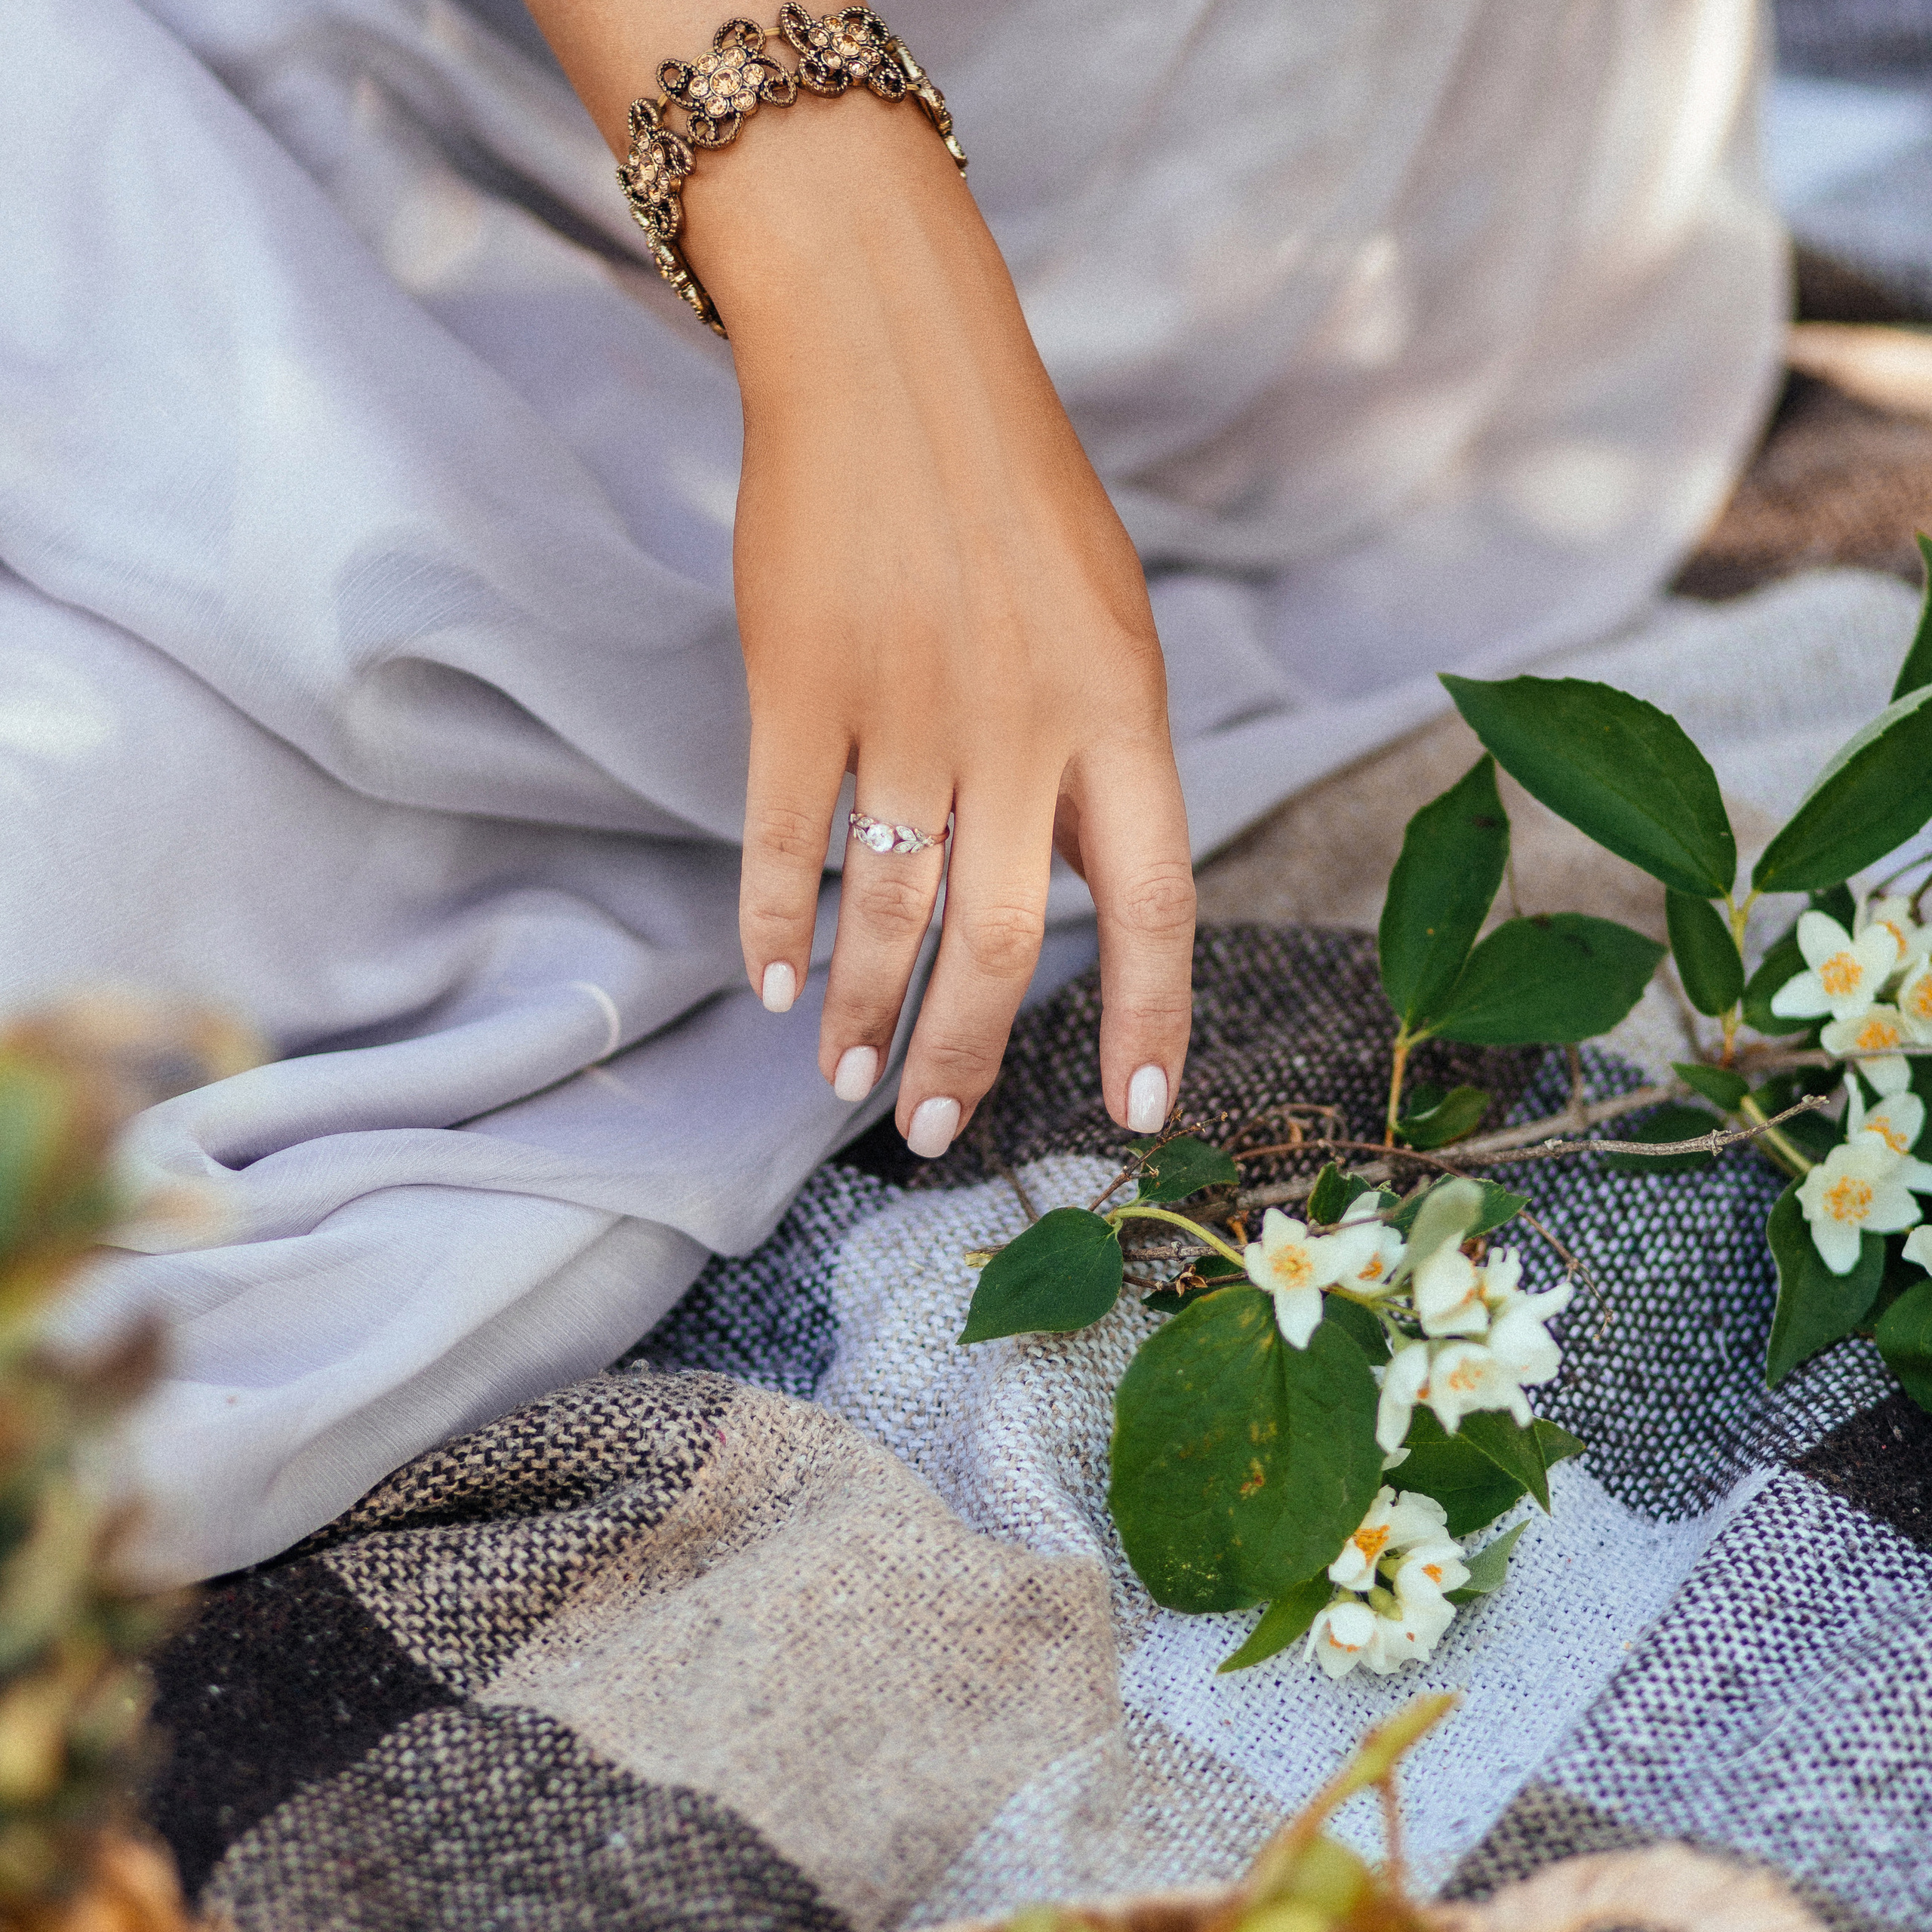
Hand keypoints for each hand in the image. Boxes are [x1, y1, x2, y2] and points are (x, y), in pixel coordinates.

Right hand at [529, 12, 1194, 1155]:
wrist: (892, 358)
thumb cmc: (1014, 494)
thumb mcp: (1110, 620)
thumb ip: (1103, 757)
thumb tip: (1083, 892)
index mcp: (1121, 708)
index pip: (1157, 902)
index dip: (1154, 1019)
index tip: (1139, 1113)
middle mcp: (1022, 723)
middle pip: (1007, 942)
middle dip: (968, 1056)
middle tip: (929, 1130)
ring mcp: (906, 705)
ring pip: (890, 910)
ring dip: (862, 1012)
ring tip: (843, 1078)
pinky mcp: (798, 683)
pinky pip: (788, 840)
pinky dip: (776, 926)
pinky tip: (772, 982)